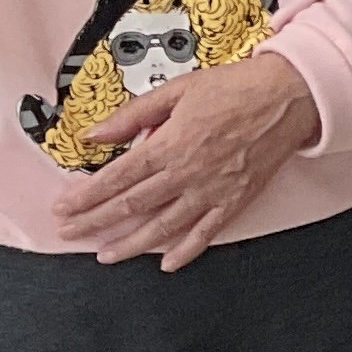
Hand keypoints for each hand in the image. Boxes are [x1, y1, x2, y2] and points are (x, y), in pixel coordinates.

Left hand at [49, 51, 320, 272]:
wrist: (288, 96)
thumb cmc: (236, 88)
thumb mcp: (176, 90)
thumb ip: (133, 115)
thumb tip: (96, 133)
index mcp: (168, 144)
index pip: (115, 178)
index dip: (85, 196)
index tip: (64, 207)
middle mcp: (186, 173)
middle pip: (131, 206)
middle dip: (95, 221)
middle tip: (70, 232)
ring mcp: (212, 191)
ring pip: (163, 227)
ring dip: (131, 245)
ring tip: (107, 254)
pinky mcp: (235, 200)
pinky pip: (206, 233)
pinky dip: (185, 252)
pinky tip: (167, 263)